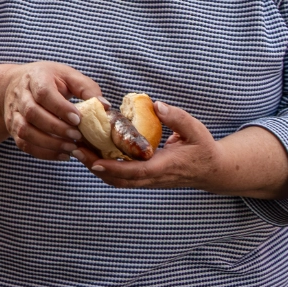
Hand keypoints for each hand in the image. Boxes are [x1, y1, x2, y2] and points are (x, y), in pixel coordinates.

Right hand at [0, 62, 102, 160]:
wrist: (16, 84)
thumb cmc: (49, 80)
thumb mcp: (68, 76)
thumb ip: (86, 89)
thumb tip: (105, 107)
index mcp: (35, 78)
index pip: (43, 93)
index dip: (60, 108)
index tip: (78, 119)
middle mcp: (20, 95)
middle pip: (32, 113)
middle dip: (57, 128)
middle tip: (78, 136)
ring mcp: (14, 113)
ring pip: (25, 131)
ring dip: (50, 143)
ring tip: (72, 147)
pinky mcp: (13, 129)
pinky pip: (24, 144)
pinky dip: (44, 152)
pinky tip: (63, 154)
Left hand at [78, 100, 220, 190]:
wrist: (212, 171)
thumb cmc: (203, 148)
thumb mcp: (195, 130)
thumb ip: (177, 118)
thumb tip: (156, 105)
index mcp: (165, 166)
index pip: (137, 171)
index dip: (115, 168)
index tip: (95, 162)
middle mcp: (154, 178)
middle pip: (120, 179)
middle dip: (96, 167)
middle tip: (75, 149)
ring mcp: (148, 181)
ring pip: (118, 181)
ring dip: (96, 168)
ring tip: (78, 150)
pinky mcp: (145, 179)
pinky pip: (121, 178)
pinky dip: (105, 168)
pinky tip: (92, 153)